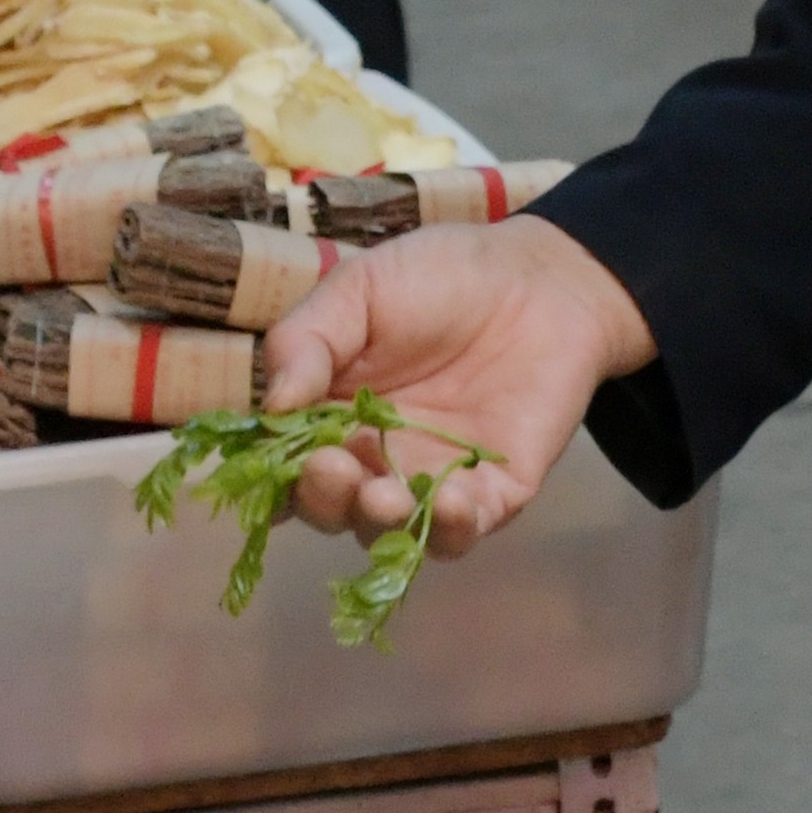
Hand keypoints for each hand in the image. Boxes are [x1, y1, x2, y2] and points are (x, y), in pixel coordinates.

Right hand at [252, 213, 652, 554]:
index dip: (271, 474)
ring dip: (379, 522)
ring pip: (390, 532)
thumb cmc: (439, 278)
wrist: (540, 279)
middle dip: (325, 497)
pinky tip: (446, 502)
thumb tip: (273, 407)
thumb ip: (306, 342)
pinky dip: (448, 529)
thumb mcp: (356, 291)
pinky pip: (460, 533)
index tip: (272, 459)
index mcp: (327, 417)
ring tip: (382, 496)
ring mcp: (428, 482)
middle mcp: (371, 461)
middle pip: (330, 507)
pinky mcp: (490, 494)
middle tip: (332, 468)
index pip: (284, 465)